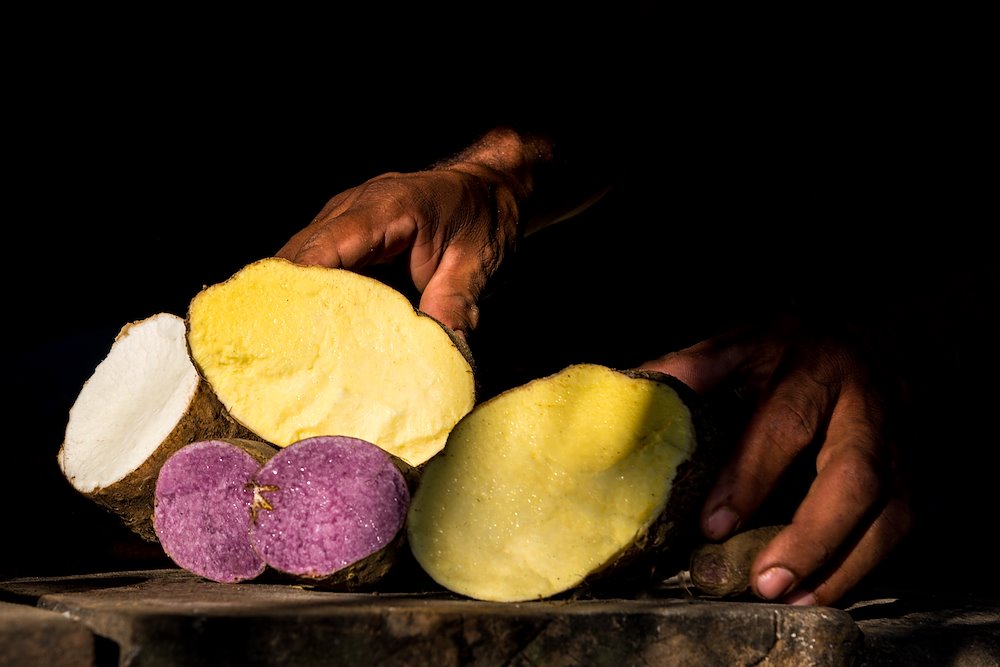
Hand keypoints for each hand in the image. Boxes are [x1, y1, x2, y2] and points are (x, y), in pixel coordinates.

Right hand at [277, 167, 518, 339]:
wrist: (492, 189)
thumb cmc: (484, 220)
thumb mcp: (477, 265)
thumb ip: (455, 306)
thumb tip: (443, 353)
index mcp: (385, 207)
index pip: (324, 248)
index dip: (299, 289)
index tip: (287, 331)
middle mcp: (353, 208)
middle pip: (298, 257)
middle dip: (287, 304)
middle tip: (283, 356)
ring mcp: (343, 220)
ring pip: (298, 263)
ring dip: (295, 303)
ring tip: (289, 351)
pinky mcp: (345, 239)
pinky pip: (316, 268)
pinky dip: (311, 299)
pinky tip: (311, 334)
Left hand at [639, 313, 912, 605]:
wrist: (874, 337)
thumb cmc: (789, 350)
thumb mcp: (740, 343)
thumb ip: (692, 369)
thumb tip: (633, 392)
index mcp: (813, 363)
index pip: (783, 424)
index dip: (750, 477)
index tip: (713, 525)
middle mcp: (867, 402)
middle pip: (854, 475)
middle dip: (811, 535)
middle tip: (764, 582)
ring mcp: (902, 442)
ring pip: (890, 511)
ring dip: (842, 564)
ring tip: (791, 600)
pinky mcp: (918, 475)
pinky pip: (901, 530)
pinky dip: (863, 568)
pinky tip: (820, 594)